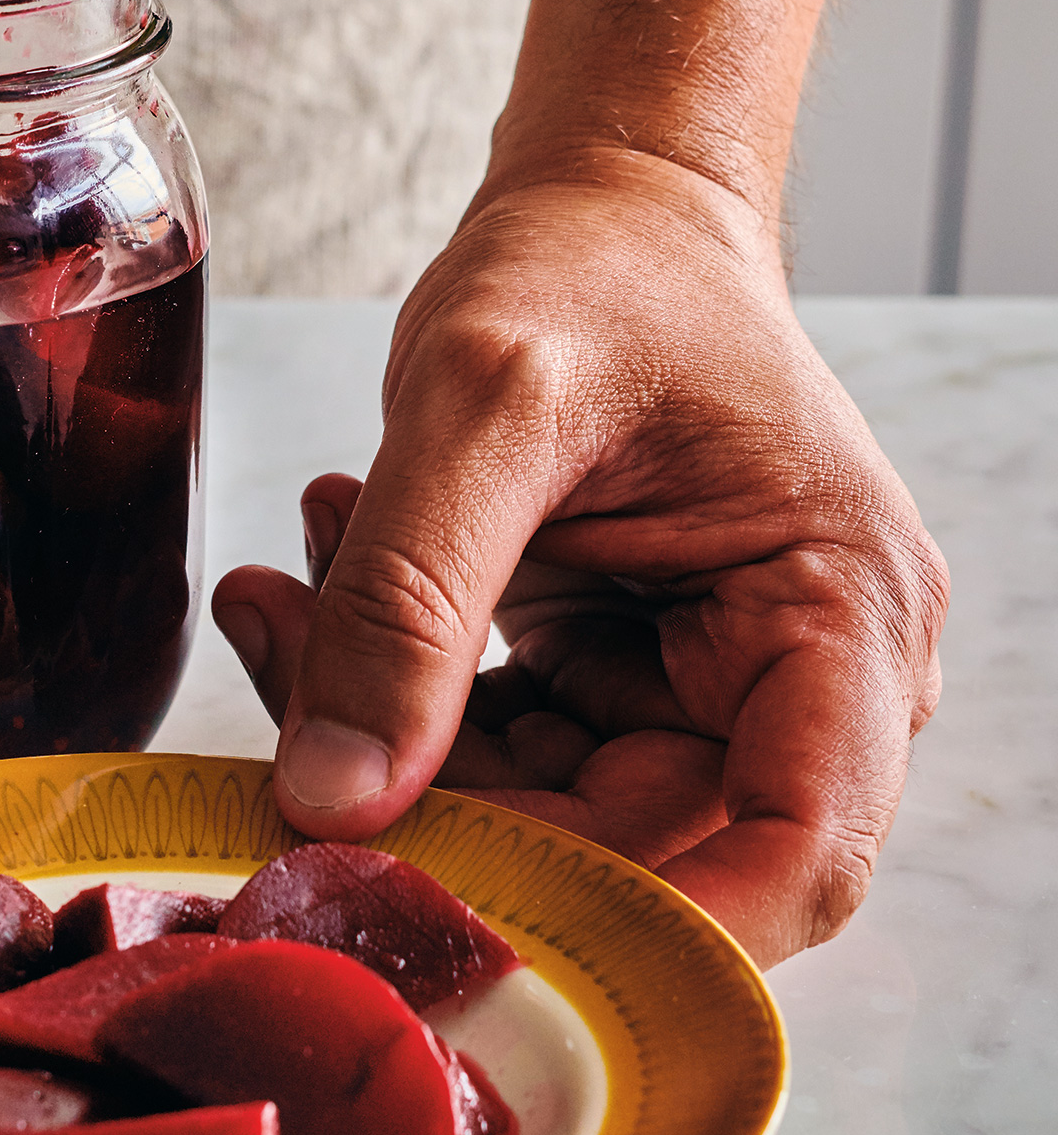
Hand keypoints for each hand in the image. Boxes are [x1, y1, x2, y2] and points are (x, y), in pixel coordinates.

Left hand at [211, 151, 947, 966]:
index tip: (460, 924)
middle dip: (451, 808)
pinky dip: (393, 691)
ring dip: (393, 737)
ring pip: (544, 817)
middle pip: (640, 856)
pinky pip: (499, 751)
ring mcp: (703, 685)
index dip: (645, 931)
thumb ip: (406, 598)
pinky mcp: (618, 676)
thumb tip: (330, 801)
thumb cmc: (593, 264)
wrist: (599, 203)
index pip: (795, 858)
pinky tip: (319, 577)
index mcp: (842, 615)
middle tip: (293, 721)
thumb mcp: (486, 401)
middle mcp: (798, 677)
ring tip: (291, 595)